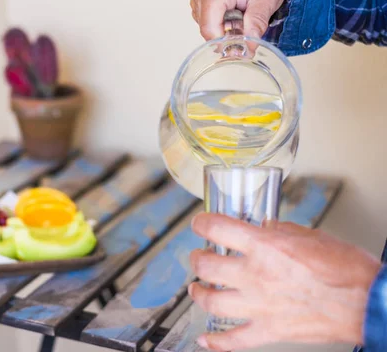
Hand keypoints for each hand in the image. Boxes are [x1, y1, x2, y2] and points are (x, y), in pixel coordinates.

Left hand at [189, 213, 380, 350]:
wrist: (366, 302)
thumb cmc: (346, 269)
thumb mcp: (310, 236)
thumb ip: (281, 232)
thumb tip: (266, 228)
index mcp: (264, 246)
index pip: (217, 228)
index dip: (201, 224)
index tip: (199, 224)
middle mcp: (255, 274)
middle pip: (206, 266)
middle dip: (197, 260)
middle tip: (198, 258)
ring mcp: (259, 304)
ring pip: (211, 301)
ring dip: (198, 293)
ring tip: (197, 288)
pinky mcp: (268, 330)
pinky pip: (233, 340)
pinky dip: (216, 342)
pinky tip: (205, 338)